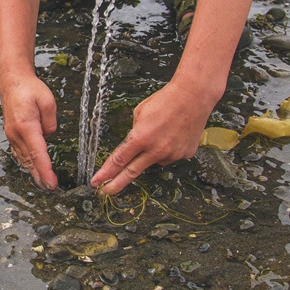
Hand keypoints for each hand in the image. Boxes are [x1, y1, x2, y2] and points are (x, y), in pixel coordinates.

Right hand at [0, 73, 58, 190]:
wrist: (12, 80)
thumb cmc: (30, 88)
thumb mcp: (48, 101)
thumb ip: (50, 122)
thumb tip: (48, 136)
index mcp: (26, 126)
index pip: (38, 153)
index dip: (46, 171)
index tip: (52, 183)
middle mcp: (16, 134)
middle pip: (30, 161)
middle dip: (41, 177)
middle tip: (52, 189)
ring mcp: (11, 135)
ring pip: (24, 159)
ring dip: (34, 172)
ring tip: (45, 184)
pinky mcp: (11, 134)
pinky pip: (20, 153)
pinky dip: (27, 163)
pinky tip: (33, 169)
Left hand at [91, 80, 213, 194]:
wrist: (193, 97)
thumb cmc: (165, 100)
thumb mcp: (140, 112)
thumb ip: (135, 132)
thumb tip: (133, 144)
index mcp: (141, 137)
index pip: (119, 159)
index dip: (106, 172)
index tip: (96, 182)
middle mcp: (156, 149)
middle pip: (131, 173)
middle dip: (116, 184)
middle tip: (105, 192)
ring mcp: (172, 154)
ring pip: (154, 161)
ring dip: (151, 153)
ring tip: (160, 132)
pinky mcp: (185, 155)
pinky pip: (170, 156)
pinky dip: (167, 148)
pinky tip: (172, 135)